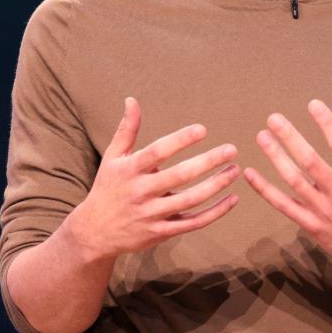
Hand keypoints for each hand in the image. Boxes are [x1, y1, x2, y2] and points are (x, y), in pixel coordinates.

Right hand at [68, 97, 240, 262]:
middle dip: (207, 162)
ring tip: (235, 170)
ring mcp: (152, 214)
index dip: (180, 140)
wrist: (95, 232)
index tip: (202, 130)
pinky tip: (232, 199)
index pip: (157, 152)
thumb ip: (127, 129)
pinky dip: (215, 212)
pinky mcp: (162, 233)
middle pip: (179, 176)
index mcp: (130, 170)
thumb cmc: (108, 187)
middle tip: (231, 149)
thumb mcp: (113, 157)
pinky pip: (193, 223)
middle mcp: (140, 192)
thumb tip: (131, 100)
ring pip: (190, 200)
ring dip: (216, 185)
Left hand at [242, 99, 331, 276]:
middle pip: (309, 161)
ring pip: (293, 181)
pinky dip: (265, 190)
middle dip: (290, 137)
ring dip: (275, 158)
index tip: (313, 104)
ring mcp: (323, 210)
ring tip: (261, 136)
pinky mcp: (311, 225)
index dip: (326, 123)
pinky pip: (283, 206)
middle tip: (273, 117)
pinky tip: (249, 173)